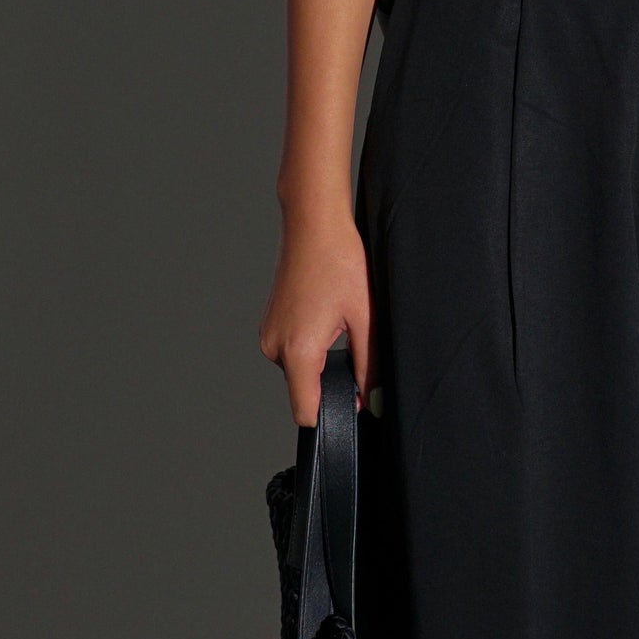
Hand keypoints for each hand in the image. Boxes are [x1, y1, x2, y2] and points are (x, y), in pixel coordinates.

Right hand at [259, 204, 371, 421]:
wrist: (314, 224)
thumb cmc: (339, 262)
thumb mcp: (365, 318)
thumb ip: (369, 365)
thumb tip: (370, 398)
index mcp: (297, 351)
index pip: (305, 412)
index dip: (331, 414)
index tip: (352, 402)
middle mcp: (274, 347)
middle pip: (304, 390)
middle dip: (330, 380)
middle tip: (352, 341)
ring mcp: (268, 334)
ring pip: (299, 370)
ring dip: (320, 359)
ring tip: (336, 321)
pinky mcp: (269, 324)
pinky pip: (292, 351)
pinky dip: (310, 344)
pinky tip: (324, 314)